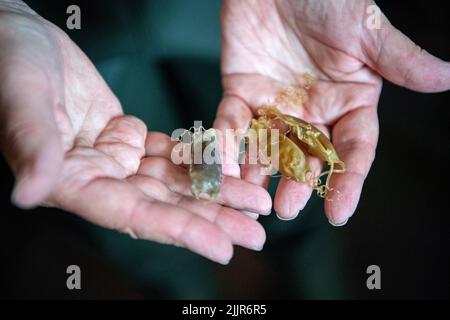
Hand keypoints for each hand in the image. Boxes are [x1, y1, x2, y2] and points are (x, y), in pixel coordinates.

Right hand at [0, 1, 269, 263]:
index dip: (178, 231)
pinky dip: (200, 160)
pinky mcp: (126, 138)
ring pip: (173, 182)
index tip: (222, 248)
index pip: (131, 215)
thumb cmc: (10, 62)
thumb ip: (32, 146)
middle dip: (211, 220)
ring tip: (255, 202)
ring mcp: (114, 160)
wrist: (19, 38)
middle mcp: (97, 179)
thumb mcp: (21, 99)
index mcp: (70, 181)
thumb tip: (27, 194)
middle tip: (256, 233)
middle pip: (163, 207)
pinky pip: (170, 154)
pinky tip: (230, 167)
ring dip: (215, 193)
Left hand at [215, 0, 449, 224]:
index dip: (348, 181)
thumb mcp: (365, 30)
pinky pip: (232, 123)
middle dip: (296, 184)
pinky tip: (223, 165)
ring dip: (258, 174)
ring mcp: (274, 105)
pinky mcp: (240, 93)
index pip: (352, 149)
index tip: (339, 212)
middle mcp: (311, 111)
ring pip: (267, 149)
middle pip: (306, 157)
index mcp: (347, 102)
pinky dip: (226, 143)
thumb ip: (399, 58)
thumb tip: (448, 77)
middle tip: (285, 209)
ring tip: (249, 200)